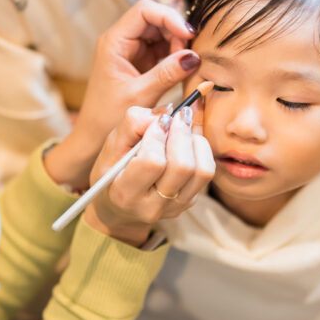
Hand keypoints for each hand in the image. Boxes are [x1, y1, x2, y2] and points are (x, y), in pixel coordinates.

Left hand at [45, 0, 198, 188]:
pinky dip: (174, 56)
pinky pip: (161, 49)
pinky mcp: (139, 62)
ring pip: (161, 34)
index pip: (144, 11)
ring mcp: (131, 51)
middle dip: (176, 33)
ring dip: (177, 45)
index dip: (169, 18)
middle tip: (190, 56)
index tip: (189, 35)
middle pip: (155, 20)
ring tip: (186, 65)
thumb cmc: (107, 117)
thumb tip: (194, 57)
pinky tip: (182, 70)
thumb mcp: (140, 95)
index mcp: (114, 42)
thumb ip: (167, 74)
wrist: (93, 136)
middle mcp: (121, 41)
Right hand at [84, 104, 214, 246]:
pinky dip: (201, 150)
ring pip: (202, 171)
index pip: (152, 162)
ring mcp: (174, 207)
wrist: (120, 206)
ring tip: (182, 131)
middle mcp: (151, 206)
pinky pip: (206, 172)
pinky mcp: (189, 202)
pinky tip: (186, 143)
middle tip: (177, 117)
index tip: (158, 121)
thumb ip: (133, 123)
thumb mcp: (112, 145)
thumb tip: (168, 111)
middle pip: (182, 167)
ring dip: (195, 141)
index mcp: (125, 193)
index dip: (157, 135)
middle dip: (181, 134)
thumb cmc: (114, 170)